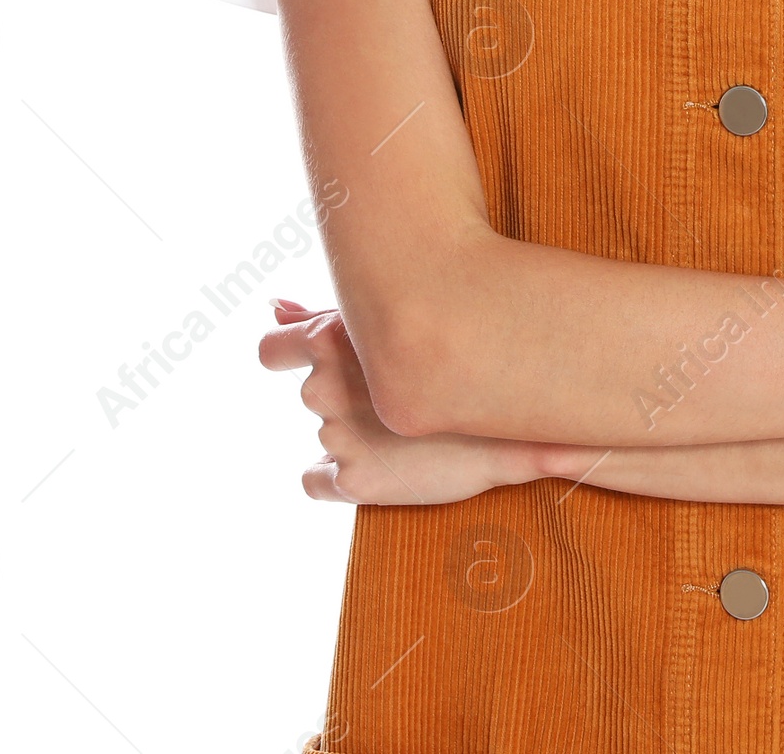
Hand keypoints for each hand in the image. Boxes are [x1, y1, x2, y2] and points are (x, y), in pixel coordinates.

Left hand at [258, 298, 552, 504]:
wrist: (511, 411)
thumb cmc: (461, 348)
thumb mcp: (393, 318)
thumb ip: (324, 315)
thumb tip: (272, 304)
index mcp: (335, 337)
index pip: (274, 348)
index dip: (288, 354)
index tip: (311, 358)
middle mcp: (325, 386)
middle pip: (314, 393)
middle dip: (347, 395)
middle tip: (398, 392)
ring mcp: (338, 434)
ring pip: (326, 434)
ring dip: (355, 432)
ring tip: (407, 426)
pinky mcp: (353, 479)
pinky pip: (316, 479)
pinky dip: (334, 476)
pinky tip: (380, 463)